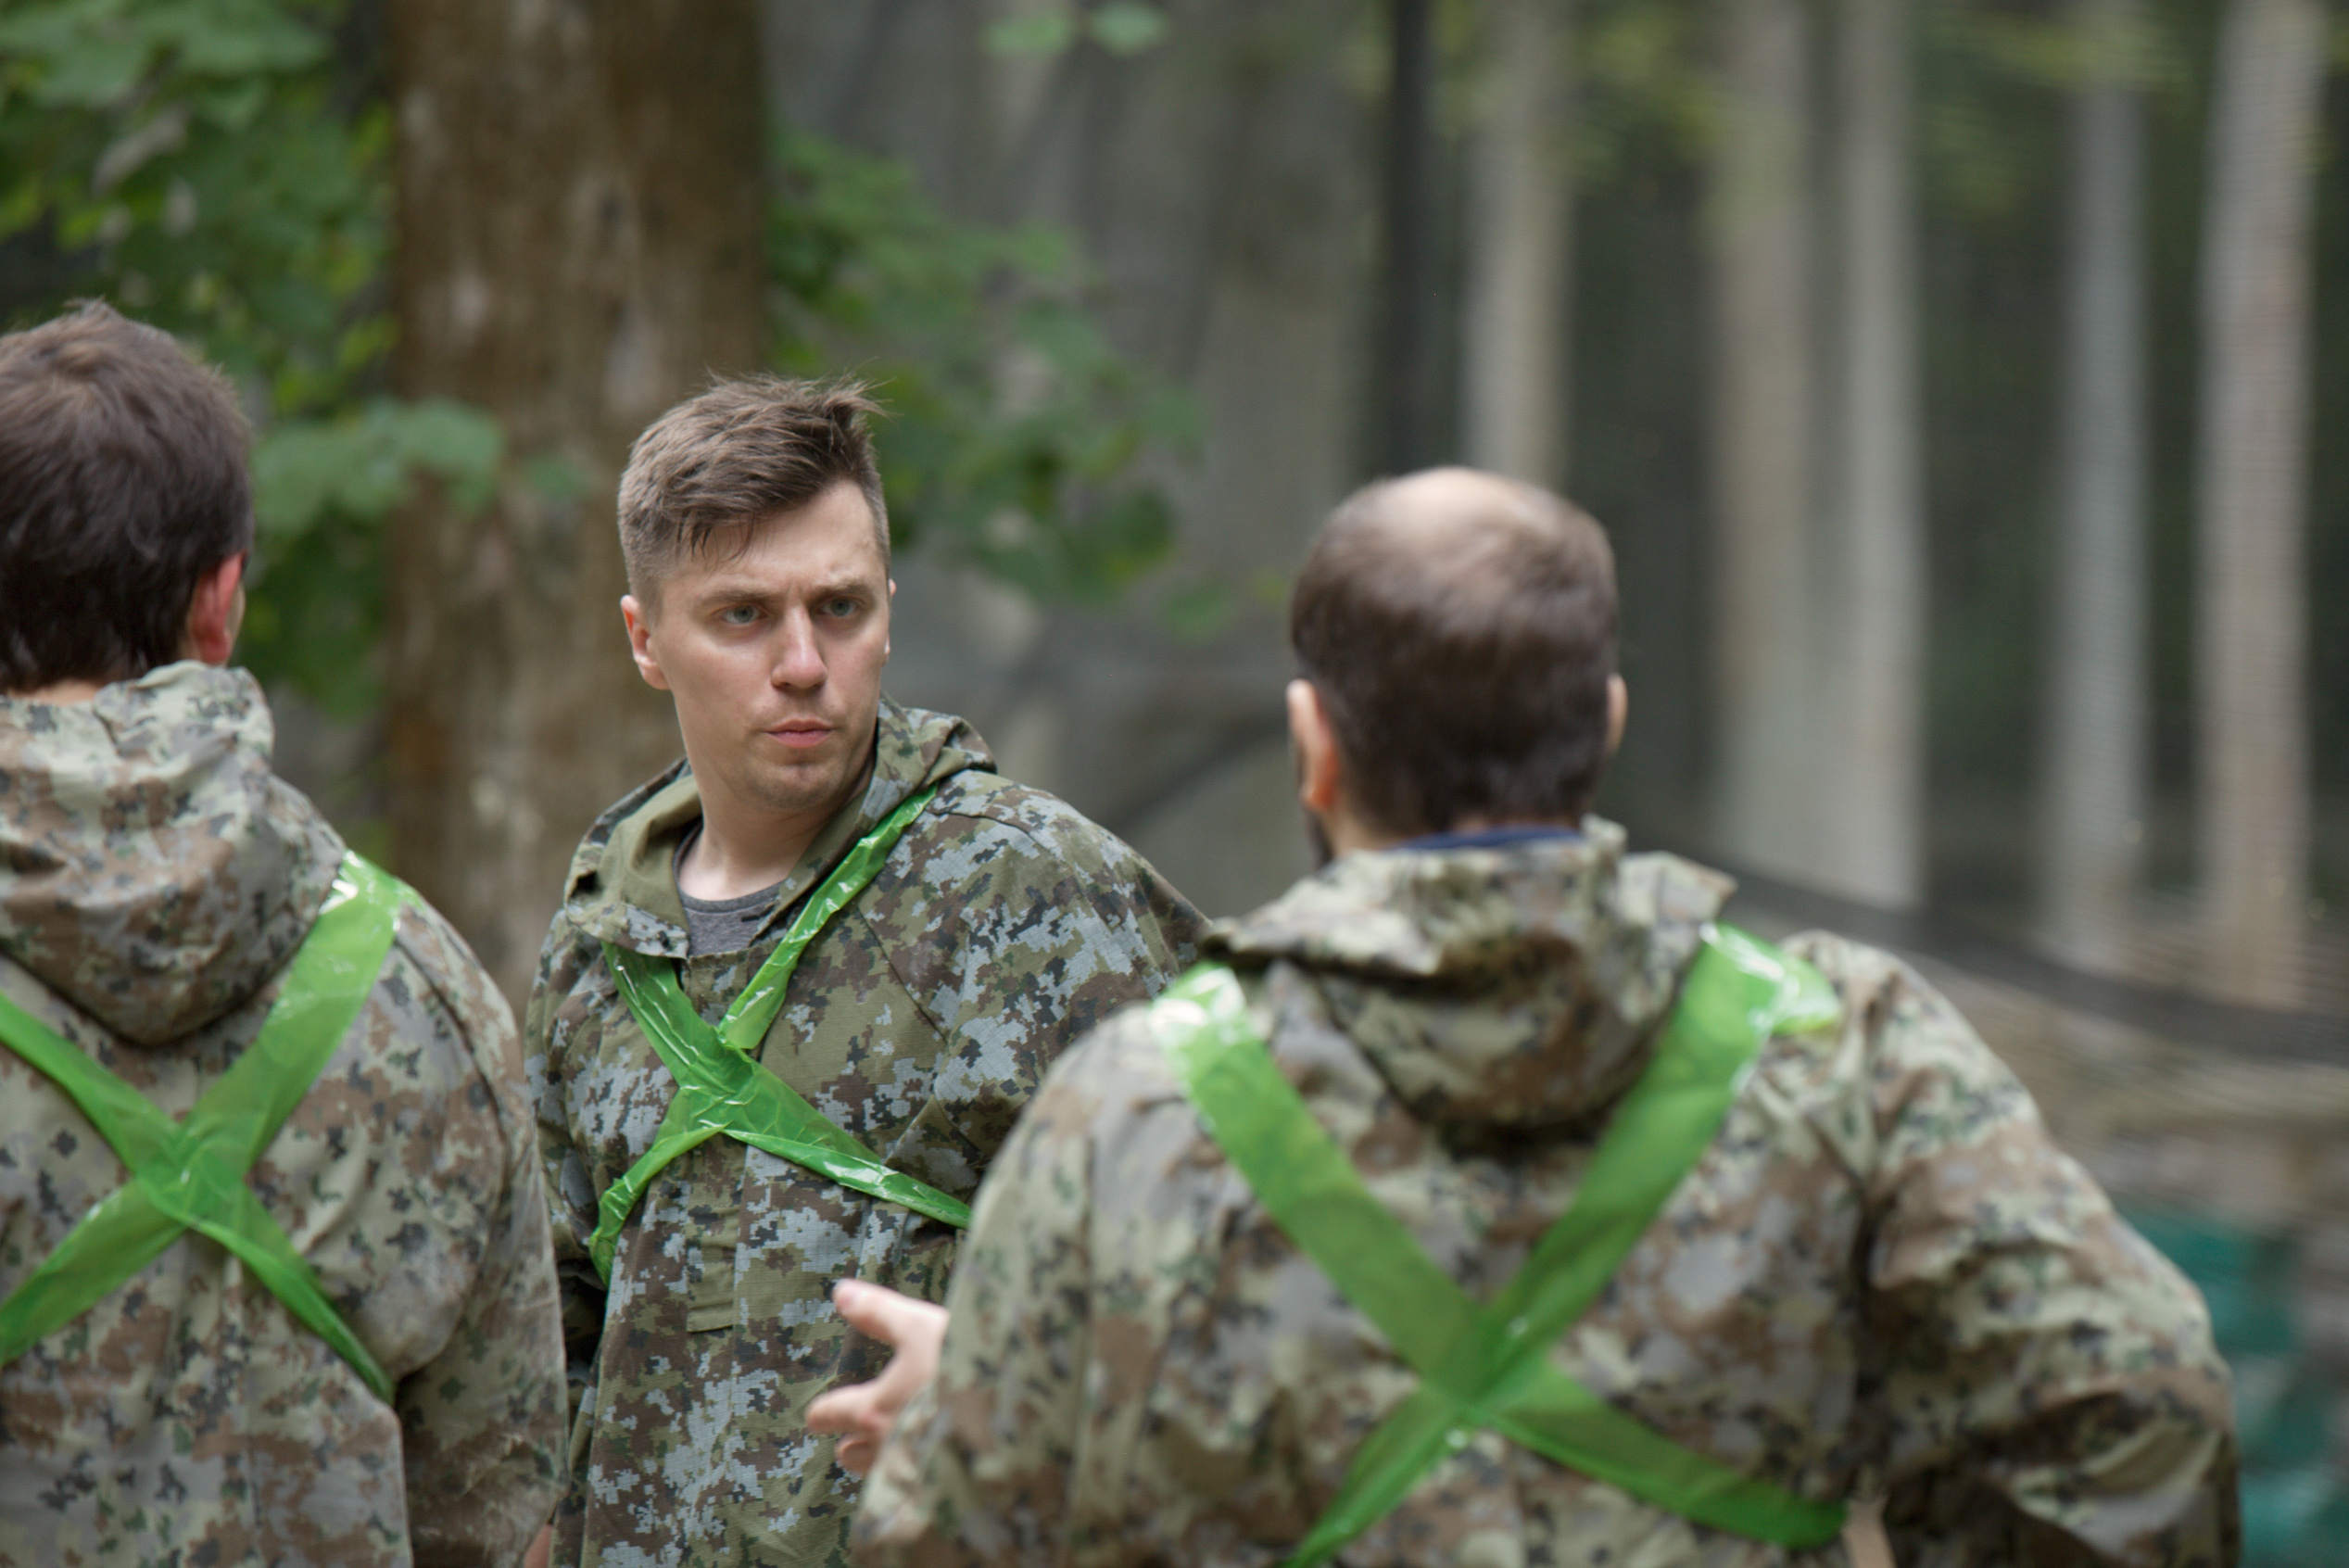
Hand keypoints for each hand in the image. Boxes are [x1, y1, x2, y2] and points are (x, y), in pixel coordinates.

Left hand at [805, 1279, 950, 1476]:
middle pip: (852, 1453)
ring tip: (882, 1455)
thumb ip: (880, 1312)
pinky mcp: (940, 1487)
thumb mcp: (921, 1326)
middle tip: (849, 1440)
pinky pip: (912, 1488)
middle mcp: (887, 1448)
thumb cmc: (961, 1366)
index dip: (823, 1412)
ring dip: (876, 1464)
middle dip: (850, 1443)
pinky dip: (912, 1479)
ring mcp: (913, 1474)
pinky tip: (925, 1469)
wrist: (1014, 1416)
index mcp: (874, 1410)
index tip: (817, 1415)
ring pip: (879, 1476)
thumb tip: (841, 1292)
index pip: (833, 1414)